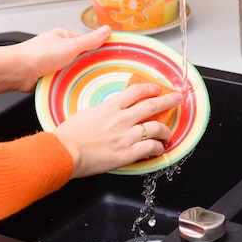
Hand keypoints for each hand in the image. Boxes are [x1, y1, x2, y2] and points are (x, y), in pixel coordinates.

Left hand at [0, 25, 111, 99]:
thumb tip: (107, 30)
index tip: (112, 55)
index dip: (100, 49)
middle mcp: (59, 50)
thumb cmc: (38, 54)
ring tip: (87, 81)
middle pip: (82, 58)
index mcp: (64, 37)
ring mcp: (55, 64)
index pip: (88, 42)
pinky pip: (66, 81)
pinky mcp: (51, 78)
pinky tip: (75, 87)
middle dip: (88, 66)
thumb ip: (90, 40)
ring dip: (79, 76)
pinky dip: (70, 84)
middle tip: (100, 72)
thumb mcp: (70, 45)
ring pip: (75, 71)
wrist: (17, 72)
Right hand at [54, 82, 182, 177]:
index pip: (136, 92)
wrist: (63, 152)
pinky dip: (158, 147)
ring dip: (166, 129)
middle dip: (169, 101)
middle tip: (178, 99)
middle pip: (152, 105)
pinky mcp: (127, 153)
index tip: (158, 89)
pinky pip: (150, 147)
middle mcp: (122, 119)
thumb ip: (104, 111)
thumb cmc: (69, 135)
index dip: (150, 89)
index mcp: (111, 107)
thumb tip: (113, 112)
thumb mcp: (88, 113)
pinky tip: (159, 148)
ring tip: (168, 133)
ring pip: (156, 127)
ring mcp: (126, 136)